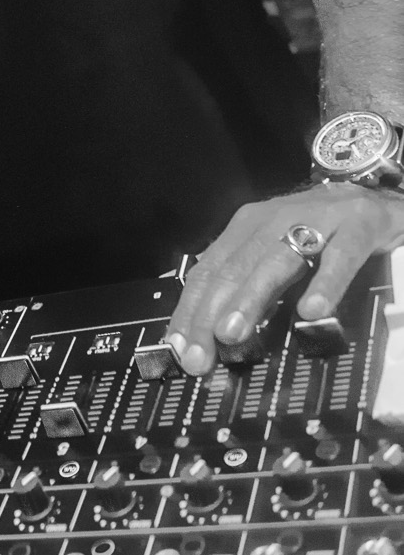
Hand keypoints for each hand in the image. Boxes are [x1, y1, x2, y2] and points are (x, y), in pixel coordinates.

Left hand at [165, 184, 403, 375]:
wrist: (375, 198)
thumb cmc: (319, 234)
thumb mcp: (275, 255)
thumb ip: (248, 288)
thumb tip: (212, 335)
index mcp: (247, 227)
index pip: (208, 271)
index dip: (190, 310)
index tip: (179, 350)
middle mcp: (273, 218)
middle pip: (234, 268)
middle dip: (210, 314)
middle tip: (199, 356)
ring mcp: (316, 219)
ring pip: (277, 261)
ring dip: (251, 298)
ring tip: (232, 334)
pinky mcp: (358, 225)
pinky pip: (339, 257)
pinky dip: (324, 284)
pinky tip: (311, 312)